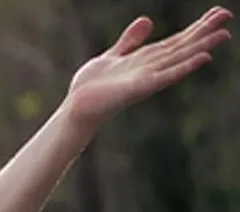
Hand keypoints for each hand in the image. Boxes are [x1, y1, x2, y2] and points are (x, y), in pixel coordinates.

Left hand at [65, 6, 231, 126]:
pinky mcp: (140, 88)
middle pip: (182, 46)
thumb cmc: (92, 86)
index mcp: (146, 58)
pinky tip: (203, 59)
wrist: (77, 107)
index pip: (176, 39)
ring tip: (224, 35)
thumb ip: (130, 40)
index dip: (196, 26)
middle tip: (228, 15)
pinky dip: (184, 67)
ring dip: (201, 47)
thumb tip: (148, 20)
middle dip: (204, 31)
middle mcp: (151, 67)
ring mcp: (147, 78)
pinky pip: (166, 76)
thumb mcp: (113, 55)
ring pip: (179, 58)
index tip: (217, 13)